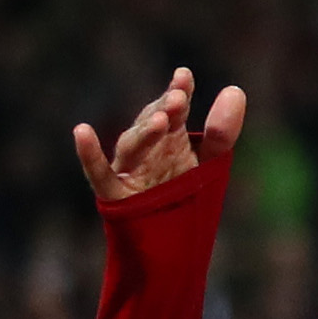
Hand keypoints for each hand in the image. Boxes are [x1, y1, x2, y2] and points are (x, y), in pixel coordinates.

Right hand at [71, 69, 246, 205]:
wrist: (168, 243)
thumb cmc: (184, 195)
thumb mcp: (208, 163)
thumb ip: (221, 133)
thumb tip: (235, 89)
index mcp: (168, 137)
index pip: (173, 110)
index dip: (179, 93)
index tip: (184, 76)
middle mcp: (146, 149)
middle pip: (152, 125)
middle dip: (164, 111)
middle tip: (179, 99)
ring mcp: (129, 170)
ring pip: (132, 147)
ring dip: (144, 133)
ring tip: (159, 120)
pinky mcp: (116, 195)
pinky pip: (99, 175)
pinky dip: (89, 155)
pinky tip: (82, 131)